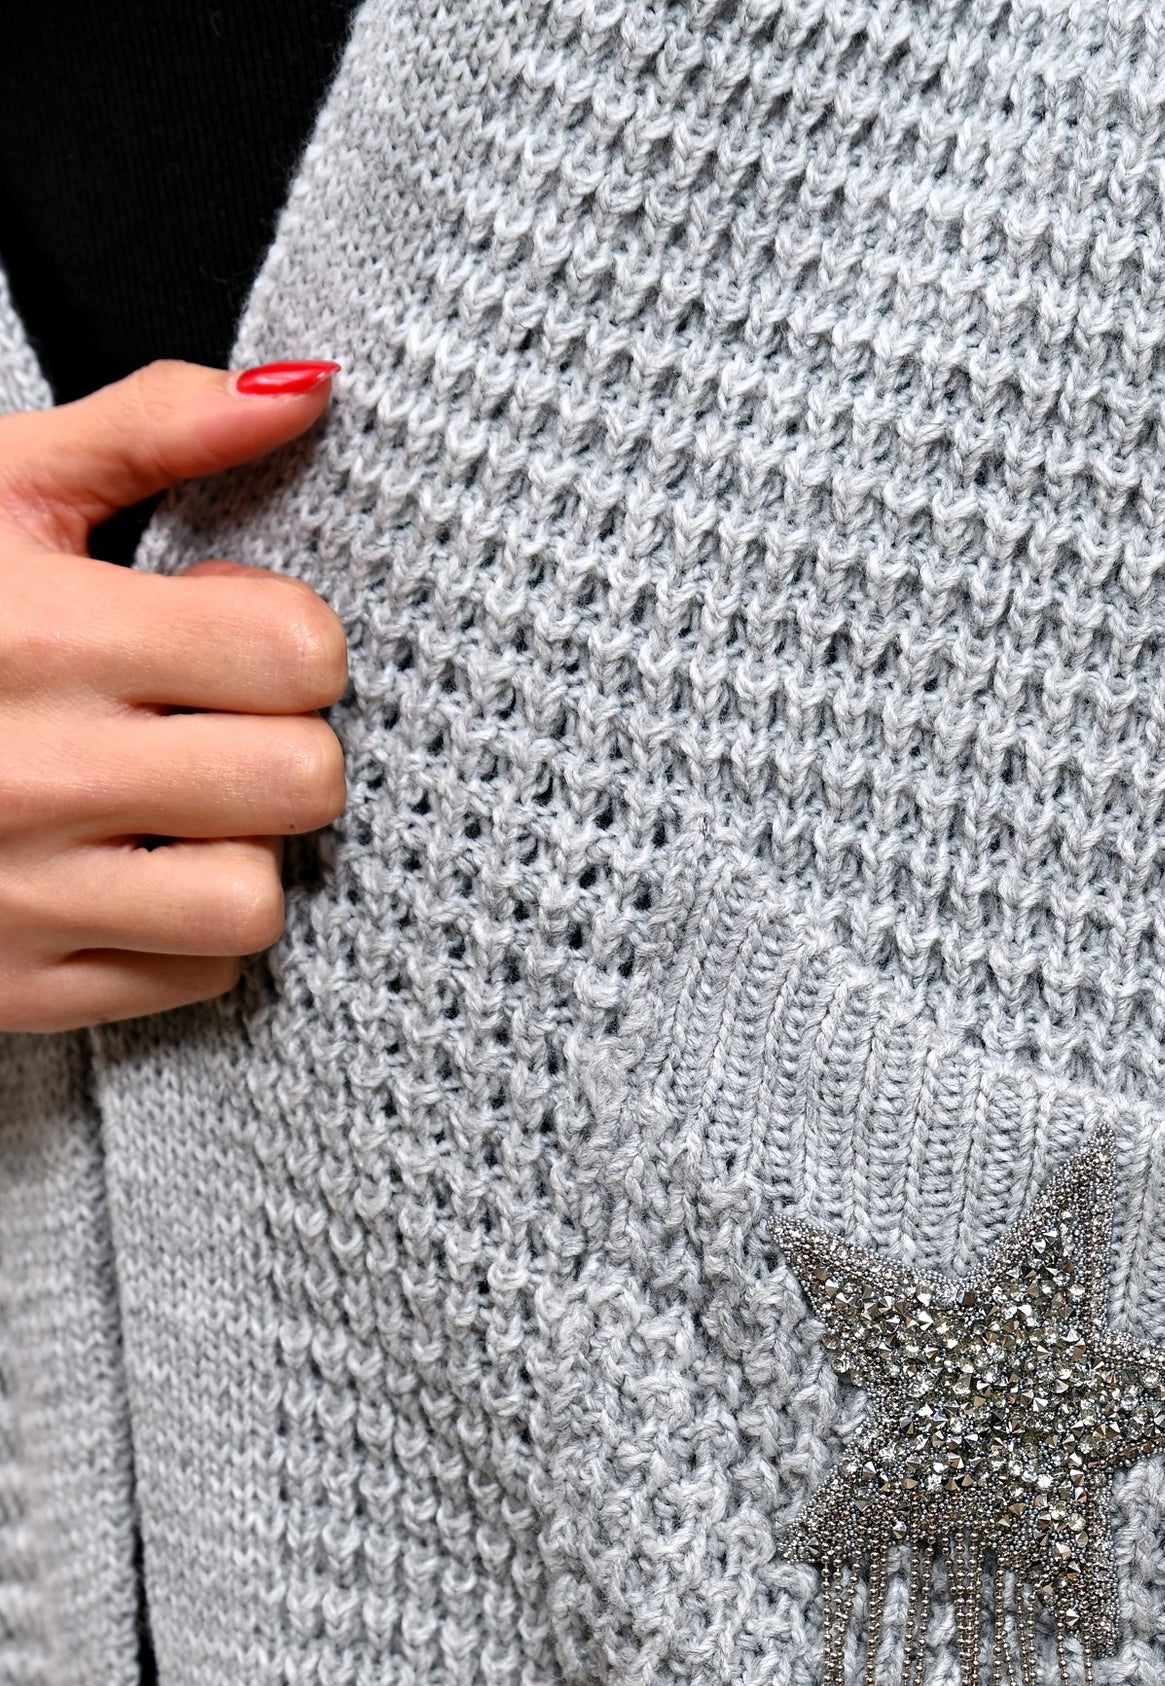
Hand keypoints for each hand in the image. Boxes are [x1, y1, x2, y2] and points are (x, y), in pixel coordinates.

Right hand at [0, 357, 345, 1030]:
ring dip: (237, 851)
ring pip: (253, 901)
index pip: (297, 652)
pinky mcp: (23, 983)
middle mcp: (36, 771)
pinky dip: (184, 931)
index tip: (226, 631)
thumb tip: (303, 393)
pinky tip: (127, 869)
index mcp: (45, 632)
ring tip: (174, 804)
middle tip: (213, 719)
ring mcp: (26, 894)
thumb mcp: (0, 490)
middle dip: (278, 741)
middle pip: (300, 780)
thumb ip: (153, 431)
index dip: (284, 636)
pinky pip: (198, 977)